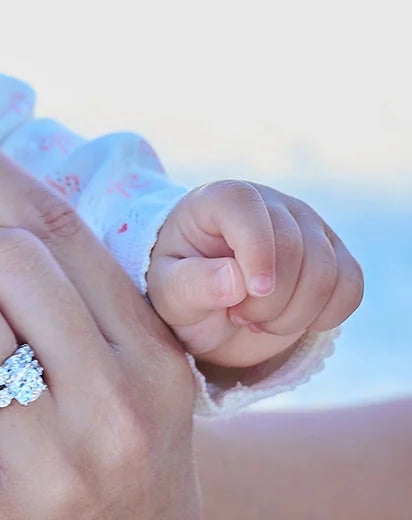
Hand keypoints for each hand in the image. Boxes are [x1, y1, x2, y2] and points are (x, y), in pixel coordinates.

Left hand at [145, 181, 362, 370]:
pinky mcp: (334, 253)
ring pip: (327, 271)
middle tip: (237, 316)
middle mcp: (270, 203)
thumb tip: (235, 280)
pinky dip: (325, 315)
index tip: (251, 292)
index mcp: (220, 199)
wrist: (210, 304)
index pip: (246, 207)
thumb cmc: (182, 289)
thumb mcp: (169, 293)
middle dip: (267, 300)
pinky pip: (351, 285)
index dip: (256, 251)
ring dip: (294, 314)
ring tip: (258, 320)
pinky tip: (291, 319)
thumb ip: (191, 284)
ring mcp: (308, 225)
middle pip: (293, 248)